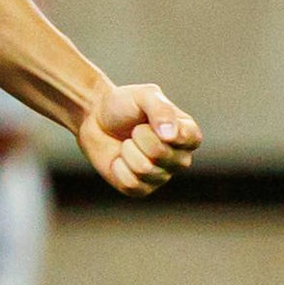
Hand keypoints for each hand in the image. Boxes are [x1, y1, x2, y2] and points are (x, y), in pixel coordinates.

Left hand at [75, 81, 200, 197]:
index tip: (149, 119)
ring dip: (127, 151)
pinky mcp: (141, 189)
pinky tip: (119, 159)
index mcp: (188, 135)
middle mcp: (180, 159)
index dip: (164, 128)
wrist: (95, 118)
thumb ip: (161, 109)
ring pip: (144, 169)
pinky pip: (131, 183)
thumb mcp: (144, 95)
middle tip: (134, 130)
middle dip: (139, 137)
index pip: (188, 138)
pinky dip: (118, 167)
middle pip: (161, 154)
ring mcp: (161, 176)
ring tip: (127, 143)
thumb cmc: (124, 105)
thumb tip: (170, 135)